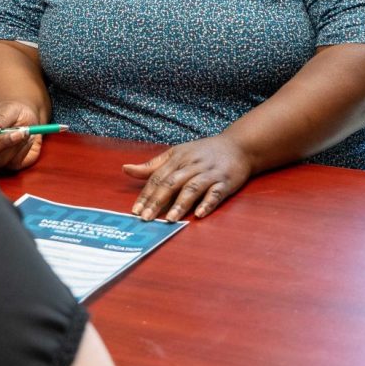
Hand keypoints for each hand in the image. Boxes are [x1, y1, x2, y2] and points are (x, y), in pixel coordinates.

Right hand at [0, 100, 44, 171]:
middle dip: (3, 141)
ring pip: (2, 159)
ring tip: (24, 131)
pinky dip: (26, 150)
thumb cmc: (12, 113)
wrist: (28, 121)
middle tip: (19, 131)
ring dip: (17, 144)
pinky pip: (17, 162)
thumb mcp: (9, 109)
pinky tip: (26, 140)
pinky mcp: (10, 165)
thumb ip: (2, 117)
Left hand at [123, 135, 252, 221]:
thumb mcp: (176, 154)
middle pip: (171, 183)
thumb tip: (126, 169)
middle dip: (158, 201)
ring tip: (170, 219)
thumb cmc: (203, 152)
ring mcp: (209, 174)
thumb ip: (152, 165)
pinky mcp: (225, 182)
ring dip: (180, 204)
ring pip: (192, 188)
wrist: (238, 146)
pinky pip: (216, 193)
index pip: (158, 177)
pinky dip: (207, 203)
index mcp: (177, 159)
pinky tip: (199, 214)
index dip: (146, 194)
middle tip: (146, 218)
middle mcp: (191, 165)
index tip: (135, 211)